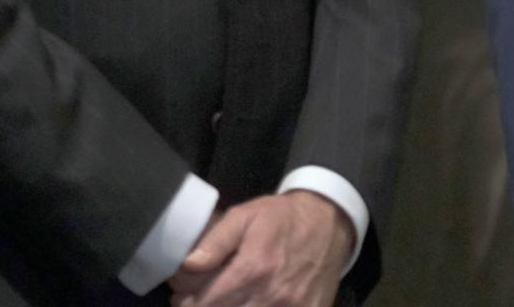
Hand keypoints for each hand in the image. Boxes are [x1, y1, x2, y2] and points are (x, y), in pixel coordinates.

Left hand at [169, 192, 352, 306]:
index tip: (183, 293)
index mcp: (252, 269)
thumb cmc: (283, 218)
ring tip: (225, 299)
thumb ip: (216, 240)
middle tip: (202, 297)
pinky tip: (250, 302)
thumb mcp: (246, 215)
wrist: (330, 223)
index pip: (202, 304)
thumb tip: (188, 265)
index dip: (185, 301)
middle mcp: (270, 296)